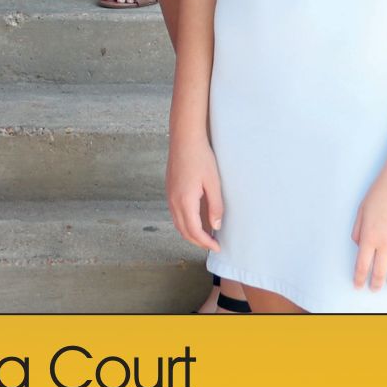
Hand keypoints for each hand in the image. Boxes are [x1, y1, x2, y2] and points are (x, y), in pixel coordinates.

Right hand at [167, 130, 222, 254]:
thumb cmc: (201, 158)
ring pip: (178, 224)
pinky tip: (196, 220)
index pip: (194, 231)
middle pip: (184, 231)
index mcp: (185, 201)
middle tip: (212, 245)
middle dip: (198, 241)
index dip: (206, 242)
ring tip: (206, 235)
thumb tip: (216, 226)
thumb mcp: (213, 183)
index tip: (217, 247)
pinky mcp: (170, 191)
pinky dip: (185, 223)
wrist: (184, 139)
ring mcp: (170, 196)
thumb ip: (215, 206)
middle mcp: (174, 202)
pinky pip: (176, 214)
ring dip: (191, 233)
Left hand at [352, 165, 386, 290]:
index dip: (359, 278)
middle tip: (373, 288)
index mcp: (370, 236)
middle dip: (376, 283)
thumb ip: (358, 230)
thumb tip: (359, 245)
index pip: (362, 265)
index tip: (358, 284)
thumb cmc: (381, 191)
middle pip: (380, 272)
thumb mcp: (361, 210)